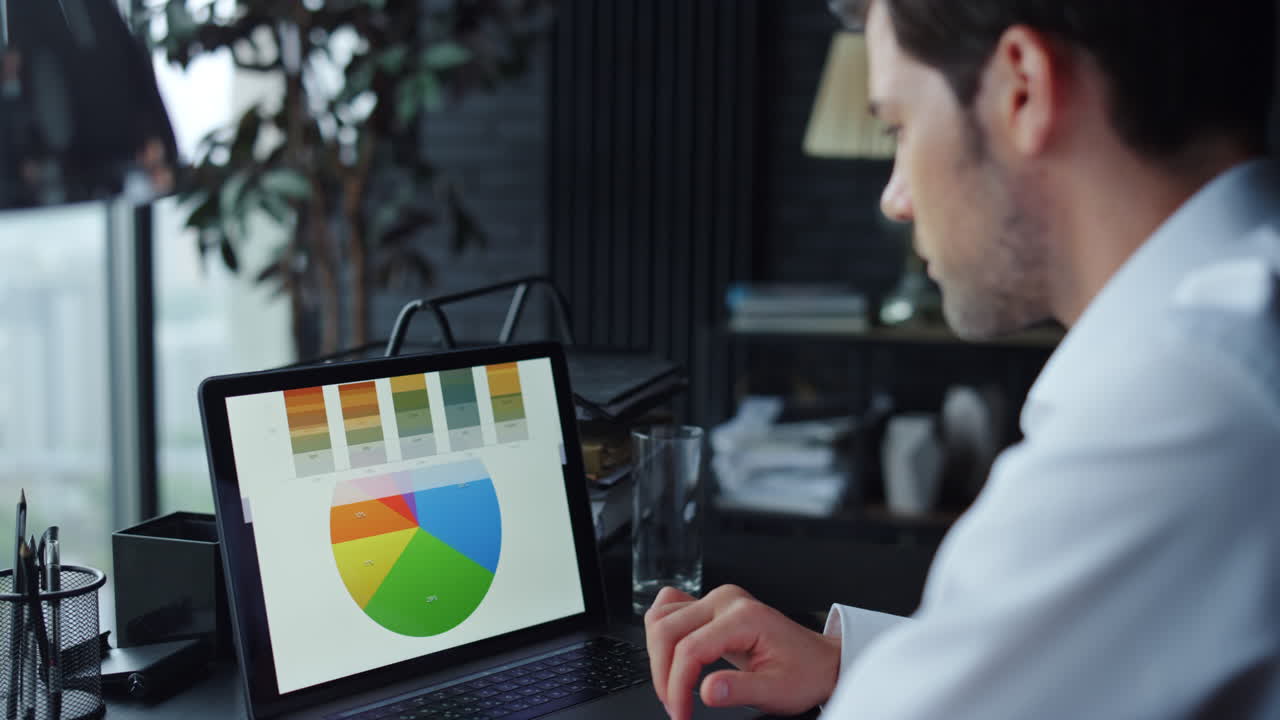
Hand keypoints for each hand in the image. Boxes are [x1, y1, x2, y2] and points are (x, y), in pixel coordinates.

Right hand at [644, 585, 841, 719]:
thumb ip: (741, 690)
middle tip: (675, 708)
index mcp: (743, 617)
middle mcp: (725, 600)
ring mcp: (715, 600)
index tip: (680, 715)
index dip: (677, 687)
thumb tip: (706, 692)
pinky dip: (661, 636)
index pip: (690, 649)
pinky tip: (670, 659)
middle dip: (663, 675)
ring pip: (660, 619)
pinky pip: (668, 610)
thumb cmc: (804, 672)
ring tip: (673, 688)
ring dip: (658, 657)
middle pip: (666, 631)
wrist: (819, 660)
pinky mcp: (709, 606)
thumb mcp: (778, 691)